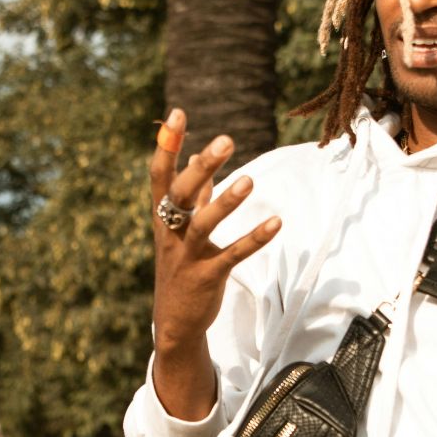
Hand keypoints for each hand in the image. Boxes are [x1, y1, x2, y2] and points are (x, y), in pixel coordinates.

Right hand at [147, 108, 281, 355]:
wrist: (175, 322)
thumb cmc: (181, 268)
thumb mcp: (180, 229)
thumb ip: (192, 193)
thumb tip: (194, 154)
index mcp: (162, 217)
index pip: (160, 175)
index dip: (167, 145)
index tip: (177, 114)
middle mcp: (170, 233)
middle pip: (180, 194)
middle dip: (201, 167)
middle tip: (225, 140)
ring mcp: (187, 256)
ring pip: (203, 224)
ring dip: (226, 202)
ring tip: (250, 181)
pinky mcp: (208, 276)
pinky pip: (232, 255)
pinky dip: (254, 239)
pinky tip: (276, 223)